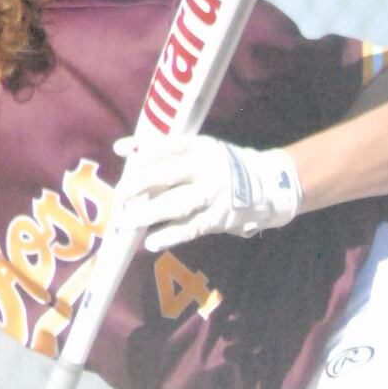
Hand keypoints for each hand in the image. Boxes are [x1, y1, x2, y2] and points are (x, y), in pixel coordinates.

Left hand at [111, 134, 300, 250]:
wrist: (268, 186)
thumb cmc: (222, 167)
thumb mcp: (200, 151)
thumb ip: (164, 152)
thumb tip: (123, 149)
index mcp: (201, 147)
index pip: (167, 146)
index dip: (142, 150)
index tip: (119, 152)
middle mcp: (207, 168)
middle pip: (166, 175)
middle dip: (138, 185)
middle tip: (119, 195)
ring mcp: (213, 195)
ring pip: (175, 204)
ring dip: (149, 214)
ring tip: (128, 221)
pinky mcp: (218, 218)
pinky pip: (189, 228)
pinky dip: (169, 236)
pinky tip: (151, 242)